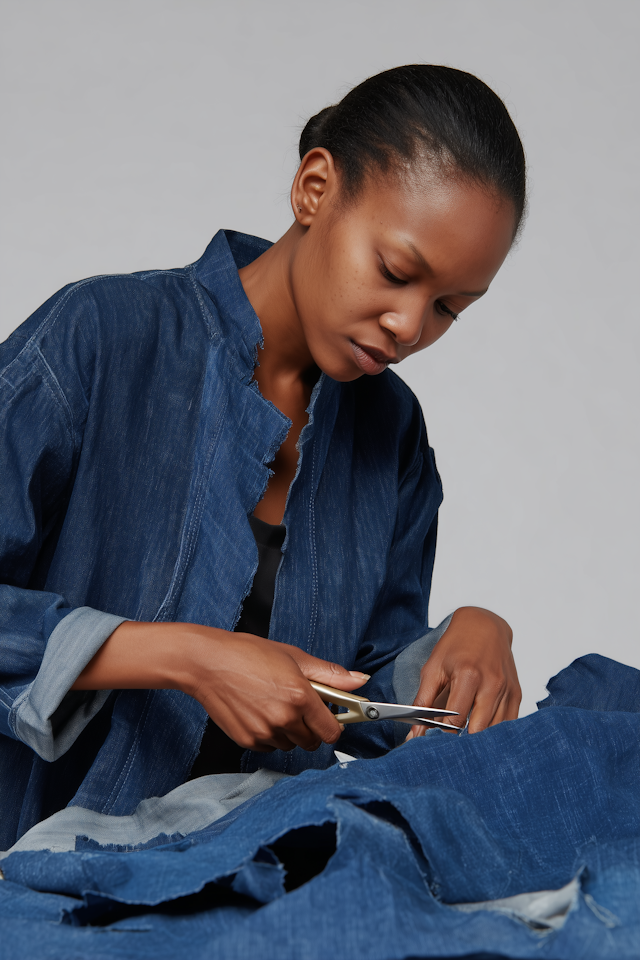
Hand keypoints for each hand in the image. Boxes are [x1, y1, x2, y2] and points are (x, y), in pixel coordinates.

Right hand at [73, 621, 368, 753]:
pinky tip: (259, 712)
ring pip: (291, 745)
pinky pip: (270, 746)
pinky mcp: (247, 741)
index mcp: (300, 696)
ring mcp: (264, 733)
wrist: (206, 663)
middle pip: (312, 741)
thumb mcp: (294, 657)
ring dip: (289, 731)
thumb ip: (330, 674)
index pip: (332, 731)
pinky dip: (270, 735)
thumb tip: (360, 681)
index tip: (329, 715)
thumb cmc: (248, 654)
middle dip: (311, 726)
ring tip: (273, 703)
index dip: (333, 724)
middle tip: (298, 704)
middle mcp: (283, 719)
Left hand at [406, 606, 520, 738]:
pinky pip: (506, 724)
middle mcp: (492, 684)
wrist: (484, 625)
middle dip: (460, 742)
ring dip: (477, 739)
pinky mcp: (517, 694)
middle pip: (478, 731)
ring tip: (462, 738)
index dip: (442, 735)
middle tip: (447, 745)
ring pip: (494, 731)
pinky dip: (492, 731)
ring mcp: (507, 690)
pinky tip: (480, 727)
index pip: (456, 721)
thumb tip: (414, 734)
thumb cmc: (456, 646)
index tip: (433, 740)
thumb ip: (423, 703)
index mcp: (469, 675)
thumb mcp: (433, 669)